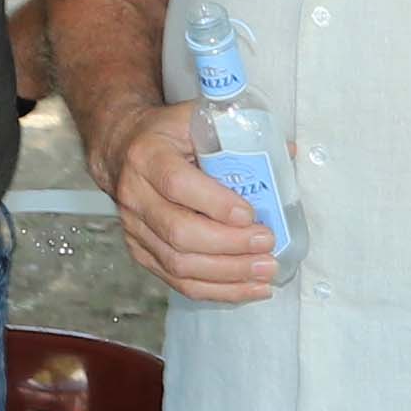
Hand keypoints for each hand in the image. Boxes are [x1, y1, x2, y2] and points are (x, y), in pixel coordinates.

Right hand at [98, 99, 280, 304]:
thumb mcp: (195, 120)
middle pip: (179, 232)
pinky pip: (178, 281)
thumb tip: (289, 153)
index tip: (249, 214)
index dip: (214, 203)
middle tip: (267, 244)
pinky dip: (217, 290)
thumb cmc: (167, 134)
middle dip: (229, 245)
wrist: (122, 149)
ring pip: (179, 263)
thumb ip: (236, 133)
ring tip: (266, 271)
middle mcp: (135, 195)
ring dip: (228, 273)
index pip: (177, 184)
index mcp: (148, 156)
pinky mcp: (142, 252)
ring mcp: (135, 229)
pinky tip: (248, 288)